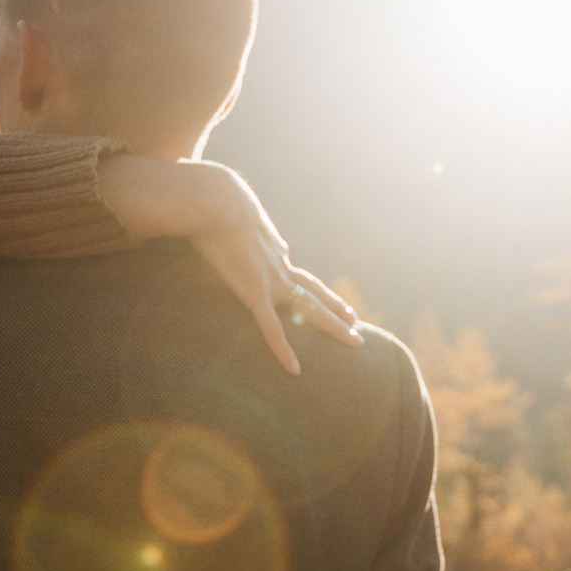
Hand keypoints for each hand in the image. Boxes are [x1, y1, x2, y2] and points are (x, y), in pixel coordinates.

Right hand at [97, 155, 363, 373]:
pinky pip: (272, 329)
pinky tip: (294, 371)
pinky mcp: (253, 292)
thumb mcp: (235, 213)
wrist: (214, 200)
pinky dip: (283, 350)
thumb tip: (250, 227)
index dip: (310, 288)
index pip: (295, 273)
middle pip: (315, 291)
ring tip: (355, 339)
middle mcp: (279, 265)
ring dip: (335, 325)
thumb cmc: (216, 201)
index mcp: (272, 250)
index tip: (324, 298)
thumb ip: (245, 227)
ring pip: (311, 307)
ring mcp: (270, 280)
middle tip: (356, 322)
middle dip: (337, 307)